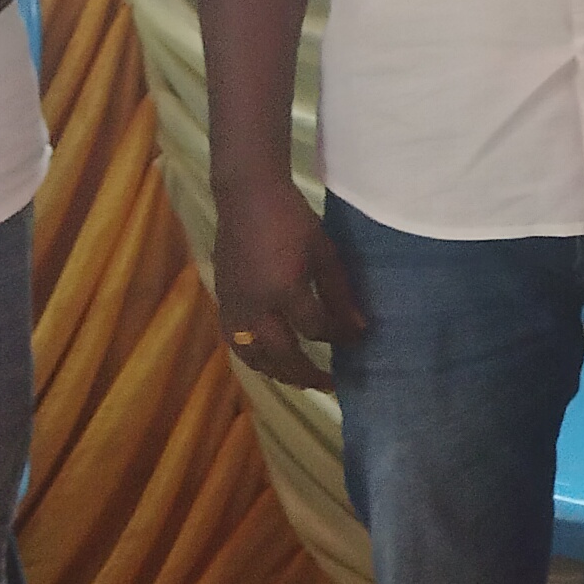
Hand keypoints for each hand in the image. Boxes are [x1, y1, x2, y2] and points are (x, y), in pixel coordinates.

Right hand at [213, 183, 366, 392]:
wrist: (247, 198)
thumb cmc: (292, 219)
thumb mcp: (325, 252)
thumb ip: (340, 293)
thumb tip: (360, 328)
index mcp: (286, 290)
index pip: (316, 330)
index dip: (339, 339)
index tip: (357, 341)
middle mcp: (256, 307)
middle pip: (282, 356)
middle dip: (308, 374)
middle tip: (330, 386)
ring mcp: (235, 307)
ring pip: (254, 356)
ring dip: (278, 373)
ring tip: (300, 380)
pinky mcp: (222, 302)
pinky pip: (236, 343)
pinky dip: (253, 358)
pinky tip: (268, 360)